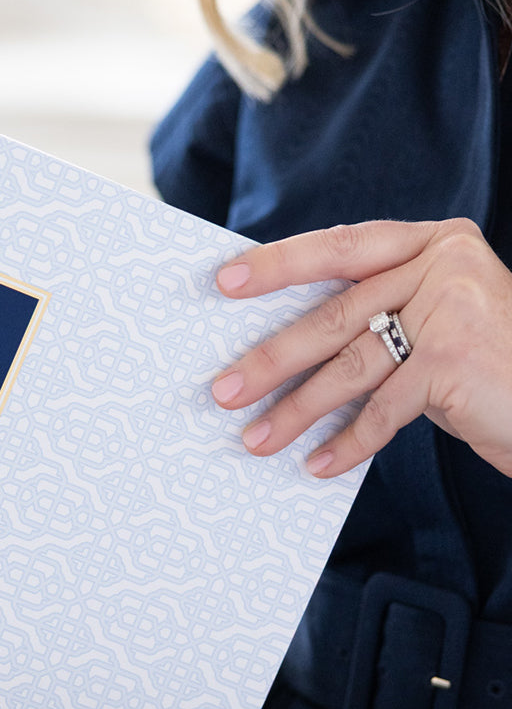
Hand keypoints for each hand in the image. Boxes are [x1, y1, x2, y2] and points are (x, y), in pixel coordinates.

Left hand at [210, 219, 511, 477]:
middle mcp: (445, 265)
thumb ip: (376, 317)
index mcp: (432, 243)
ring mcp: (456, 310)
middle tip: (222, 391)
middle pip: (335, 314)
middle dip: (271, 359)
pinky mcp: (458, 362)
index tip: (223, 282)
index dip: (278, 264)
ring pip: (351, 364)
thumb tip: (278, 350)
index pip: (339, 248)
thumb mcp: (431, 325)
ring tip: (255, 439)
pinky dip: (348, 442)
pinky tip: (317, 464)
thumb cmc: (488, 367)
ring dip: (296, 409)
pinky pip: (383, 409)